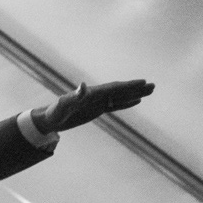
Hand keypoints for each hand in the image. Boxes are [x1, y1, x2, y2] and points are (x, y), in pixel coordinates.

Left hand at [34, 79, 153, 132]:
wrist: (49, 119)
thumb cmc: (55, 111)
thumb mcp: (64, 104)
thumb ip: (75, 96)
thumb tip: (83, 85)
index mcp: (92, 93)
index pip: (114, 88)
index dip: (129, 86)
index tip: (143, 83)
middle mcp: (97, 95)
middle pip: (121, 91)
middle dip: (136, 89)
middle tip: (153, 86)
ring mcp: (98, 102)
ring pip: (120, 97)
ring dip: (135, 94)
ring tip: (150, 92)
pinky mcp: (96, 109)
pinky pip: (115, 105)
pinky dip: (126, 103)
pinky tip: (136, 101)